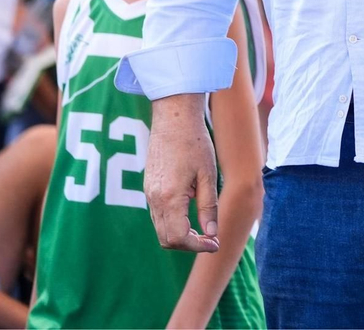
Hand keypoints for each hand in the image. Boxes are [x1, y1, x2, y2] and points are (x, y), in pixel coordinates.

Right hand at [143, 94, 221, 252]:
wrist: (173, 117)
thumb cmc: (195, 142)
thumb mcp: (208, 175)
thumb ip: (208, 207)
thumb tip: (211, 234)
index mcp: (169, 197)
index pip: (178, 238)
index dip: (198, 246)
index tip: (215, 243)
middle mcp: (153, 198)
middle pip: (166, 239)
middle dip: (188, 245)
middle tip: (210, 239)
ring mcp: (147, 193)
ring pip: (160, 229)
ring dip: (180, 234)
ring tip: (203, 227)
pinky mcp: (147, 186)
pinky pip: (157, 215)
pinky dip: (173, 222)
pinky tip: (190, 210)